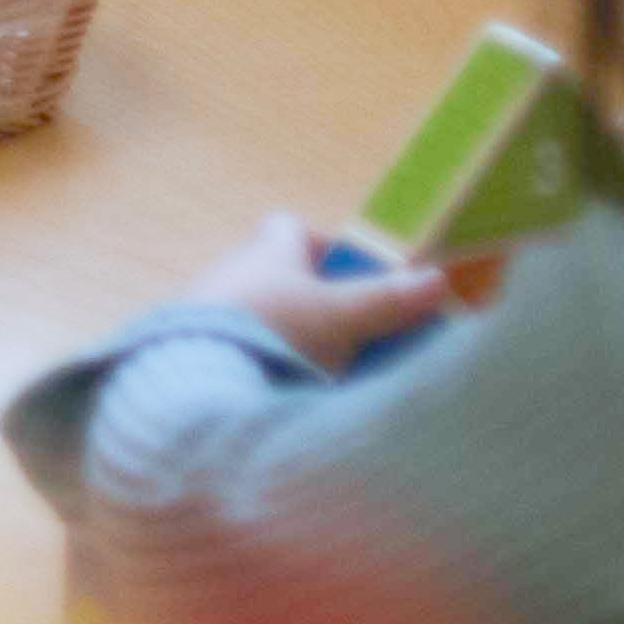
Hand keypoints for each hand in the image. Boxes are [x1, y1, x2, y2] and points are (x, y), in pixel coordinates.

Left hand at [194, 209, 448, 372]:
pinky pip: (231, 351)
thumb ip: (387, 302)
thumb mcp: (341, 319)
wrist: (194, 381)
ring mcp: (204, 312)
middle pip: (277, 278)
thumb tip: (437, 280)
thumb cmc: (274, 332)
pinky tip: (276, 394)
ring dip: (285, 341)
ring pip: (256, 318)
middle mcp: (232, 271)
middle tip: (348, 342)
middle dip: (313, 307)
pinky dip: (256, 366)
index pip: (291, 229)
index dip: (324, 249)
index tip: (353, 280)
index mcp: (268, 250)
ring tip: (315, 378)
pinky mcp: (186, 351)